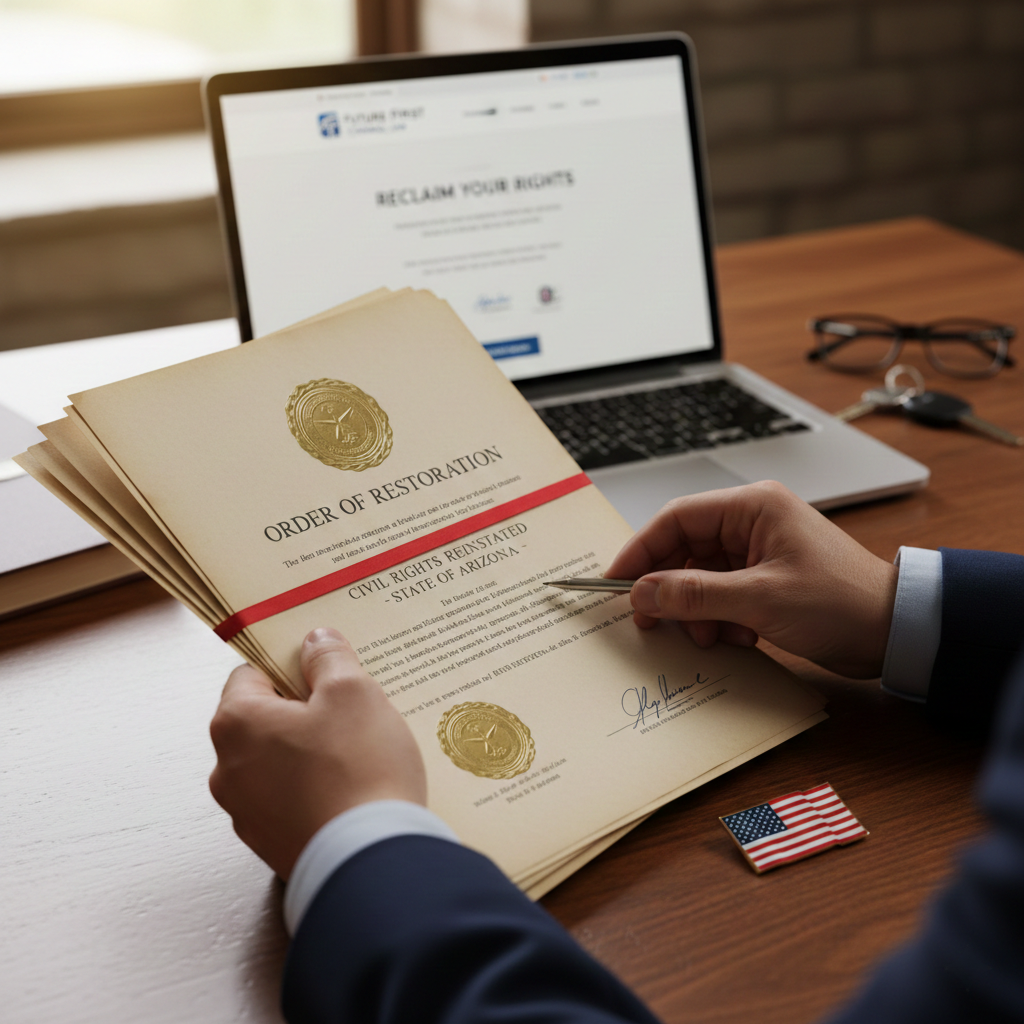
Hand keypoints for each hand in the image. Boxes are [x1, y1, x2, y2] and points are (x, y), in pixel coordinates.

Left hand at [208, 627, 424, 880]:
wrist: (370, 862)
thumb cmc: (357, 769)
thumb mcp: (353, 692)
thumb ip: (329, 657)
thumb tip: (315, 641)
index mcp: (237, 723)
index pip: (251, 673)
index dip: (289, 665)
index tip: (323, 667)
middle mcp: (229, 770)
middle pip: (264, 720)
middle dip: (305, 710)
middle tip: (352, 708)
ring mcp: (248, 814)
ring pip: (279, 762)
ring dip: (312, 752)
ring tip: (361, 751)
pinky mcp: (273, 845)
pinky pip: (293, 800)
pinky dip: (317, 790)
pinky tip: (356, 788)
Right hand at [604, 481, 897, 677]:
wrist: (895, 631)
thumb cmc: (840, 601)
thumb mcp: (759, 599)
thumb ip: (694, 595)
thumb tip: (641, 593)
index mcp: (752, 507)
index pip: (676, 519)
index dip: (640, 551)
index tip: (615, 582)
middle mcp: (752, 523)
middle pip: (684, 549)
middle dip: (668, 588)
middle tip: (650, 620)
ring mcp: (758, 552)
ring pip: (699, 577)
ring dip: (696, 610)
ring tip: (709, 636)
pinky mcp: (765, 581)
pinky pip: (720, 595)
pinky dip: (718, 619)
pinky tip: (736, 637)